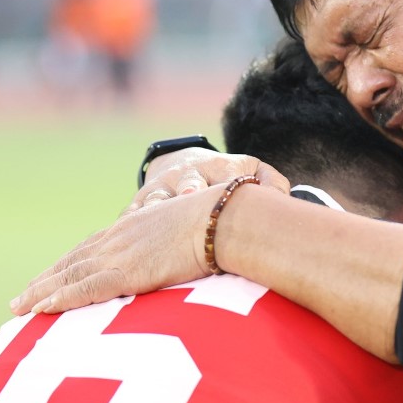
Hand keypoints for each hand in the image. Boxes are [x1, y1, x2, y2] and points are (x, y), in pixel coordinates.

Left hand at [10, 189, 211, 315]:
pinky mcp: (127, 272)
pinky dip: (61, 299)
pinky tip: (41, 309)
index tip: (50, 277)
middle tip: (20, 298)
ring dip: (41, 292)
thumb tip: (183, 251)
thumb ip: (175, 240)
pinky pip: (86, 289)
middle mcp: (119, 239)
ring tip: (19, 308)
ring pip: (70, 276)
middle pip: (72, 262)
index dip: (68, 265)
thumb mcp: (190, 229)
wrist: (222, 220)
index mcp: (133, 228)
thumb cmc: (217, 223)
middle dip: (45, 280)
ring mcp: (120, 255)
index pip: (91, 248)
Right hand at [130, 149, 289, 211]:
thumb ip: (271, 183)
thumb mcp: (253, 173)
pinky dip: (126, 225)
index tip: (227, 194)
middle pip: (188, 182)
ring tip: (151, 220)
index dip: (227, 184)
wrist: (189, 165)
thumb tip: (281, 196)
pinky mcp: (140, 201)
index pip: (226, 175)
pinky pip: (131, 215)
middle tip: (190, 196)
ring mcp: (163, 186)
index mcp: (220, 167)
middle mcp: (189, 173)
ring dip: (154, 208)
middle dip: (189, 189)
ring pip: (156, 198)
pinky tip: (121, 238)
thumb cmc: (230, 178)